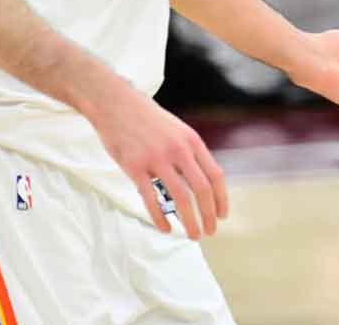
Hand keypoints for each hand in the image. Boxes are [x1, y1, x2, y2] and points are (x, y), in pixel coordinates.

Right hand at [87, 85, 228, 239]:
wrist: (116, 104)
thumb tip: (202, 179)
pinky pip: (151, 199)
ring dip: (190, 220)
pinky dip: (160, 217)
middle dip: (209, 214)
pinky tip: (165, 228)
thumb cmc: (147, 119)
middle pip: (202, 189)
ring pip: (180, 197)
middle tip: (209, 231)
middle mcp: (179, 150)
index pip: (215, 175)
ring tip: (193, 234)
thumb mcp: (177, 130)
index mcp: (192, 141)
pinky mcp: (135, 167)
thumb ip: (190, 152)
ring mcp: (156, 159)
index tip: (222, 215)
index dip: (221, 198)